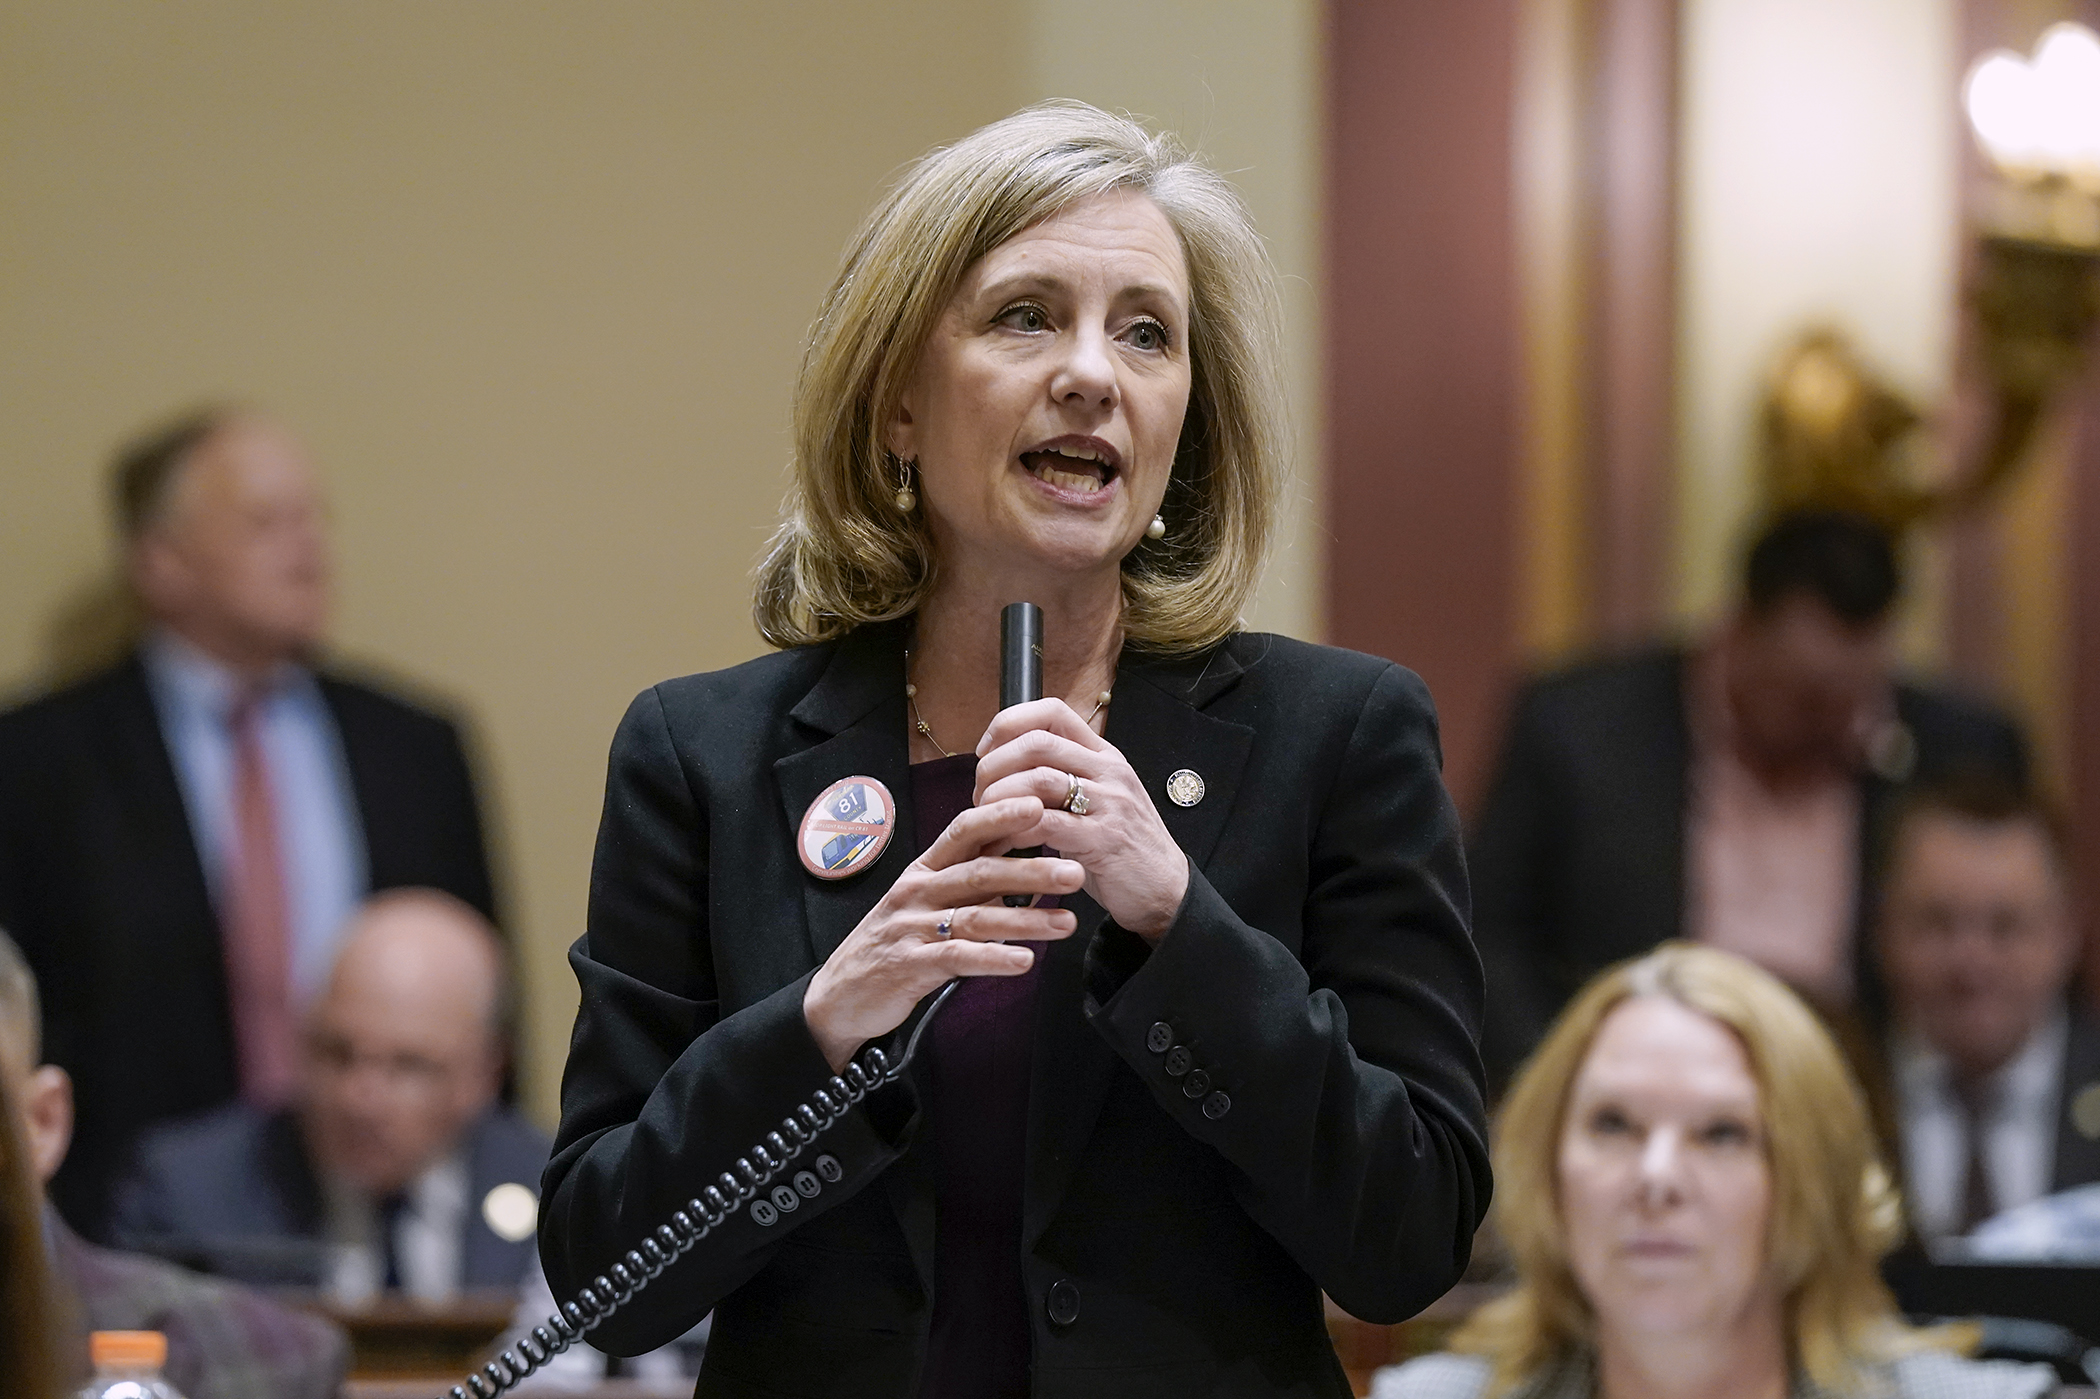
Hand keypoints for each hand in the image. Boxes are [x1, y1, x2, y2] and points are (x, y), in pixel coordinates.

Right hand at [802, 796, 1081, 1070]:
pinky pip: (957, 959)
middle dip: (1031, 870)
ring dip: (1026, 921)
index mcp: (926, 869)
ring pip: (976, 917)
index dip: (1001, 815)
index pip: (964, 831)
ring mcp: (912, 928)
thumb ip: (973, 884)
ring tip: (1068, 923)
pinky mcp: (910, 966)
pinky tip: (1025, 962)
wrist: (842, 994)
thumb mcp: (931, 903)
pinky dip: (993, 959)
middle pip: (980, 873)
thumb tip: (1031, 863)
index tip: (1043, 804)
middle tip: (1076, 870)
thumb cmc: (898, 942)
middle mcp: (918, 891)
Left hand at [974, 698, 1190, 941]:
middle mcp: (1108, 771)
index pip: (1052, 711)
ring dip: (999, 798)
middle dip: (995, 766)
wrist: (1165, 889)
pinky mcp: (1104, 839)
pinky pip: (1046, 824)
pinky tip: (1001, 845)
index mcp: (1103, 755)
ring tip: (987, 820)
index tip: (986, 751)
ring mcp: (1109, 803)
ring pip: (1038, 779)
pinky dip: (1014, 831)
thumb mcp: (1096, 799)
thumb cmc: (1120, 846)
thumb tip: (1002, 769)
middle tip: (980, 795)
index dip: (1009, 723)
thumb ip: (1060, 779)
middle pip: (1037, 742)